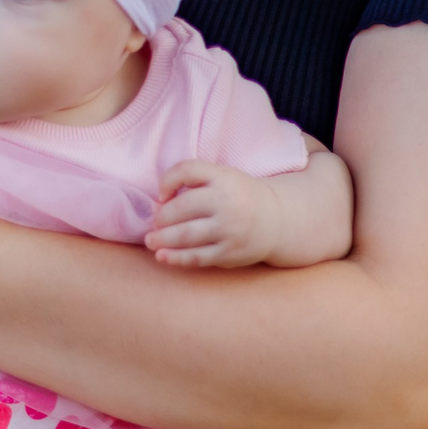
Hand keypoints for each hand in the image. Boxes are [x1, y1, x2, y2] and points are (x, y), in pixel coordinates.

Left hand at [146, 160, 283, 266]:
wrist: (276, 220)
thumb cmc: (237, 196)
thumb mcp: (221, 176)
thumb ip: (193, 180)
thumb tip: (159, 202)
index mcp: (223, 177)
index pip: (187, 170)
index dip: (167, 181)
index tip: (161, 195)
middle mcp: (227, 202)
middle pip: (181, 208)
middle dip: (160, 217)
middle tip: (153, 223)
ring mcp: (229, 229)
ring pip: (186, 235)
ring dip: (162, 239)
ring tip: (151, 241)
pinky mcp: (230, 253)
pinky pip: (197, 257)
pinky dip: (176, 258)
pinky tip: (162, 256)